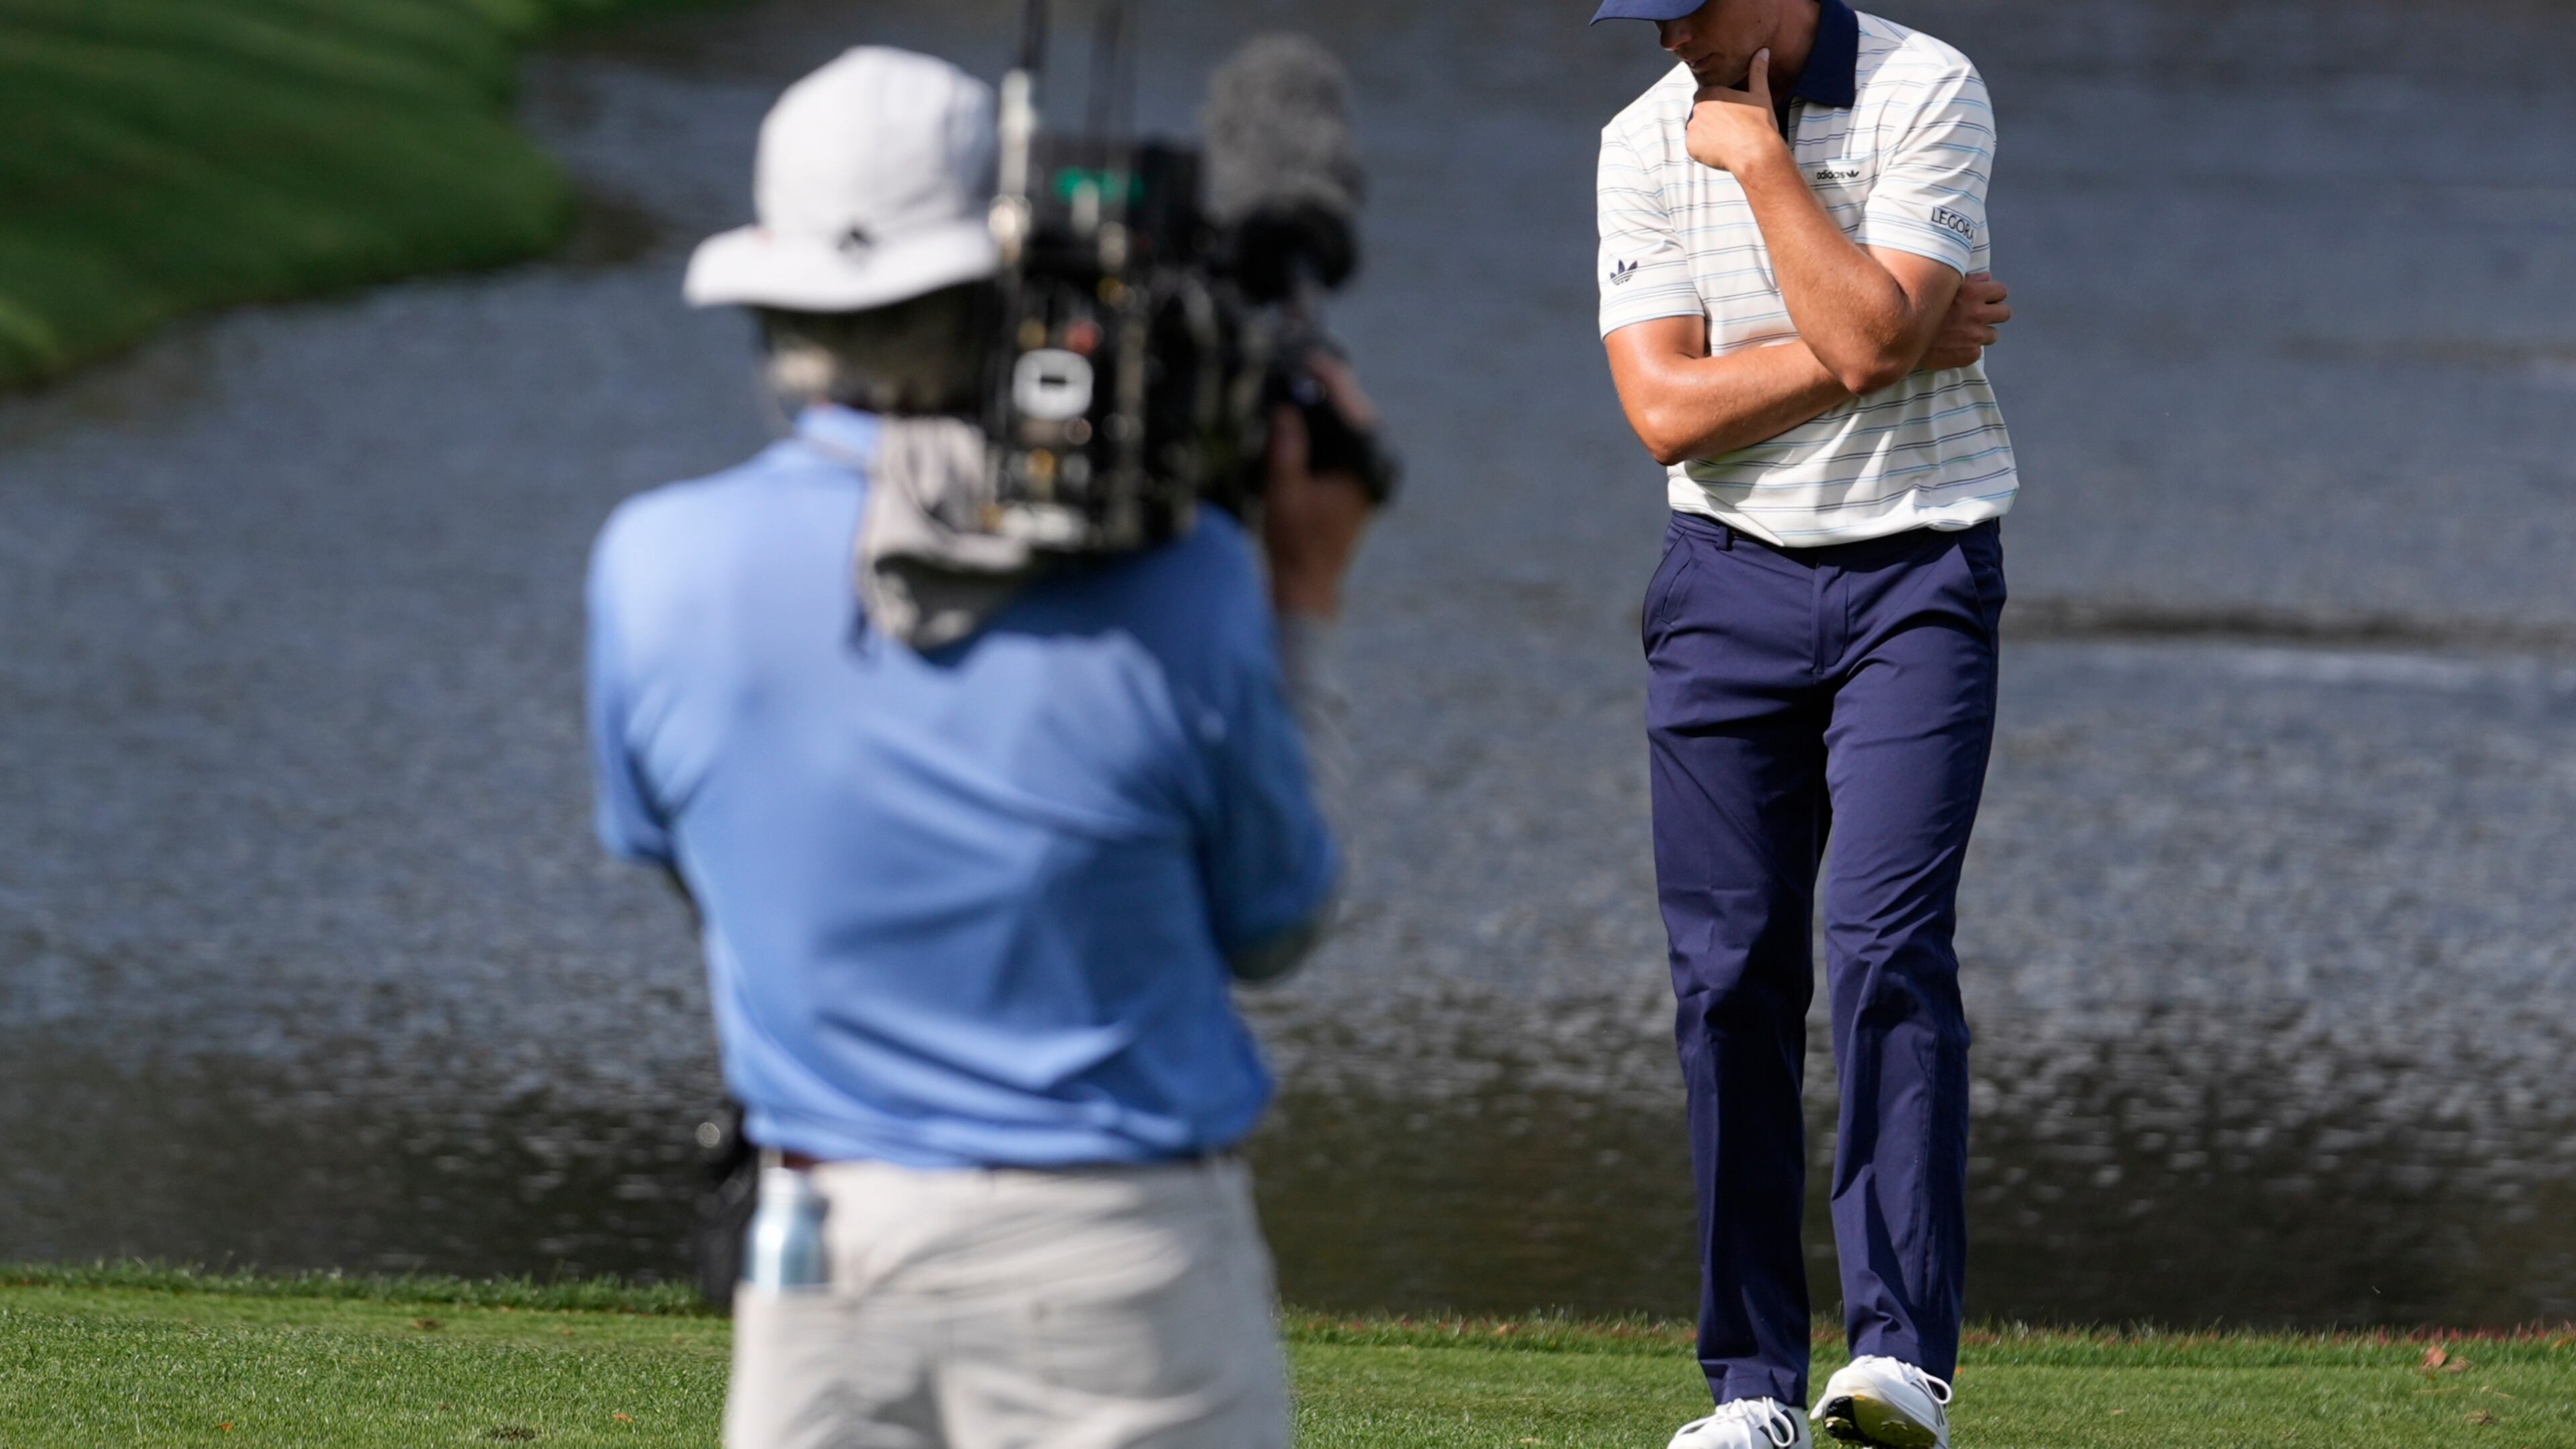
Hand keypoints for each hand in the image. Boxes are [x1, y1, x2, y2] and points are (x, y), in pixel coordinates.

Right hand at [1262, 355, 1375, 619]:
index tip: (1311, 360)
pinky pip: (1346, 440)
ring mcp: (1367, 475)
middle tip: (1306, 359)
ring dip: (1330, 402)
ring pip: (1353, 425)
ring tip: (1304, 376)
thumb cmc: (1296, 543)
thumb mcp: (1283, 491)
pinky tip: (1307, 407)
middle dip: (1332, 385)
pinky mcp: (1356, 480)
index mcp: (1364, 471)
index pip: (1353, 414)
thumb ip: (1286, 447)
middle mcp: (1373, 470)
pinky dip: (1328, 423)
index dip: (1331, 383)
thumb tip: (1286, 408)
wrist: (1307, 583)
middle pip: (1357, 413)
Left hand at [1685, 49, 1785, 175]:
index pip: (1707, 96)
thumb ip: (1757, 71)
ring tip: (1727, 141)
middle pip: (1701, 113)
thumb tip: (1763, 51)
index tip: (1731, 115)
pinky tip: (1720, 150)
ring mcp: (1692, 128)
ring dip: (1706, 134)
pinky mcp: (1690, 146)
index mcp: (1711, 92)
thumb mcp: (1760, 94)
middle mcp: (1698, 108)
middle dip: (1711, 120)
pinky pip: (1694, 147)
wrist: (1756, 153)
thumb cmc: (1760, 123)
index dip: (1719, 106)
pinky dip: (1703, 149)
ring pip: (1697, 130)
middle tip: (1730, 130)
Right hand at [1917, 272, 2011, 371]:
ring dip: (1982, 333)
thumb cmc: (1917, 309)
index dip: (1993, 295)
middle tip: (1978, 317)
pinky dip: (1969, 349)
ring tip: (1964, 333)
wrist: (1899, 338)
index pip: (2002, 291)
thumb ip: (1968, 281)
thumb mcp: (1940, 287)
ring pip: (1994, 335)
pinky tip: (1953, 346)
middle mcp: (1977, 314)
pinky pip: (1978, 352)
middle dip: (1993, 314)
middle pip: (2005, 313)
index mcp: (1972, 293)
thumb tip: (1987, 277)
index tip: (1985, 299)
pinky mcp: (1969, 355)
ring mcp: (1975, 336)